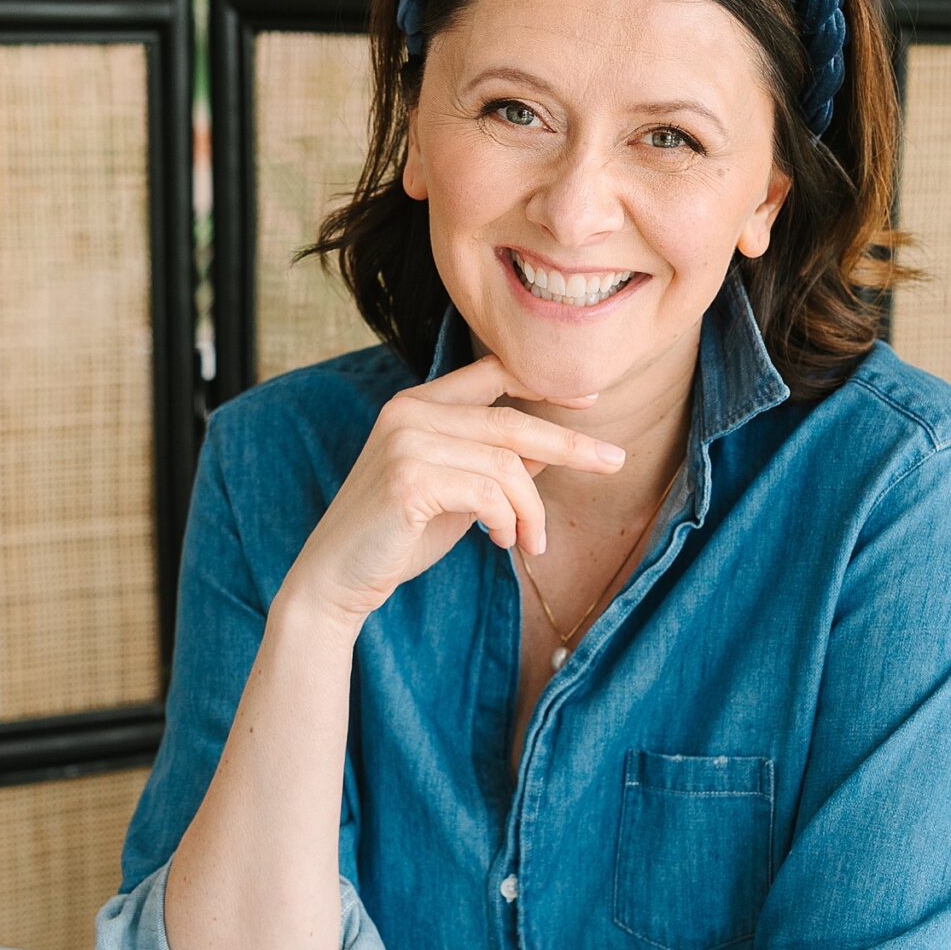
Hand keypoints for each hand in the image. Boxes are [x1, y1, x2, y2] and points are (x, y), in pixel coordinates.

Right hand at [283, 353, 626, 634]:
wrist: (336, 578)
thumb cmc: (397, 535)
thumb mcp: (455, 490)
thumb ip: (494, 461)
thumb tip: (552, 445)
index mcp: (418, 404)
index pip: (492, 372)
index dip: (545, 383)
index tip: (590, 403)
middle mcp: (410, 412)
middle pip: (513, 420)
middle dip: (571, 443)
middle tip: (614, 461)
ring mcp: (407, 442)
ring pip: (508, 463)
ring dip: (532, 509)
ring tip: (531, 542)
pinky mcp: (409, 480)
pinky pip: (489, 494)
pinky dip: (508, 521)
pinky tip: (502, 542)